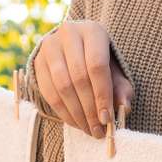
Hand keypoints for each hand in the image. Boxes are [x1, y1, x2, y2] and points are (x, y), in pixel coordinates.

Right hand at [32, 20, 134, 137]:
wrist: (76, 50)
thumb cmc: (101, 62)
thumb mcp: (117, 72)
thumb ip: (123, 90)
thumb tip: (124, 108)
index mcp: (93, 31)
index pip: (97, 66)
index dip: (102, 95)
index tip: (107, 119)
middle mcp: (68, 33)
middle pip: (79, 78)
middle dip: (90, 109)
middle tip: (99, 130)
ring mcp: (49, 46)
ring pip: (62, 86)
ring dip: (77, 114)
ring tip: (89, 129)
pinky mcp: (37, 61)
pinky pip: (48, 92)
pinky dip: (63, 112)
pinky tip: (76, 123)